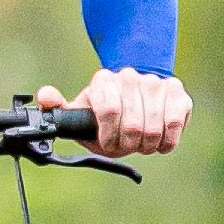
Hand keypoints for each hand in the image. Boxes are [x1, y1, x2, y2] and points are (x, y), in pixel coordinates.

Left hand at [39, 68, 190, 157]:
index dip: (109, 136)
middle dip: (128, 145)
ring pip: (153, 128)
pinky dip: (166, 142)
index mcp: (103, 81)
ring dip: (146, 145)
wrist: (136, 93)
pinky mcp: (177, 94)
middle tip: (125, 146)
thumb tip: (45, 97)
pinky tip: (159, 141)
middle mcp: (130, 77)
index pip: (109, 111)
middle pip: (133, 125)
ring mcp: (155, 84)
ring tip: (141, 143)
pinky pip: (174, 125)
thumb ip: (59, 109)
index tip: (108, 144)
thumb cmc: (105, 111)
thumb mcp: (80, 112)